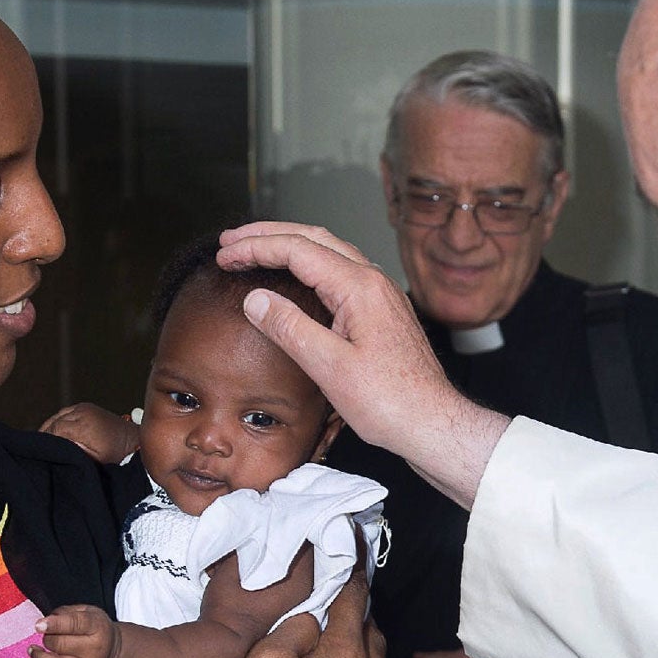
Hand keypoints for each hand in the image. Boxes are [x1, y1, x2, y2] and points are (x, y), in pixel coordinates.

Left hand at [26, 604, 118, 657]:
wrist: (111, 652)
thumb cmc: (95, 628)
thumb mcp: (87, 611)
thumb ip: (66, 612)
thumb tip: (44, 622)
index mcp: (98, 628)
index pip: (74, 624)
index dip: (54, 624)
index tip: (38, 625)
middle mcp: (95, 650)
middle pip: (61, 645)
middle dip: (46, 639)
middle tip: (44, 635)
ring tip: (32, 650)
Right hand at [42, 401, 139, 464]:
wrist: (132, 440)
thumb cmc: (116, 453)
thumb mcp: (94, 459)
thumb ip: (73, 451)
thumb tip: (56, 447)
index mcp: (83, 426)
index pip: (54, 429)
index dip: (47, 440)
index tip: (45, 451)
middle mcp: (82, 413)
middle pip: (54, 421)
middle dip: (47, 433)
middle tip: (43, 447)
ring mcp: (84, 407)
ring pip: (58, 415)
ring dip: (52, 426)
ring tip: (49, 440)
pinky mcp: (86, 406)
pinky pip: (66, 412)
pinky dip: (59, 420)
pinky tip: (57, 431)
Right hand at [216, 222, 507, 507]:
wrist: (432, 422)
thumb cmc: (390, 402)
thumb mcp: (329, 368)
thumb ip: (290, 328)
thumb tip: (255, 299)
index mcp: (360, 288)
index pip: (298, 250)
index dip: (256, 248)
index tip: (225, 255)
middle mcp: (373, 282)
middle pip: (313, 238)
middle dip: (268, 234)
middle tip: (230, 241)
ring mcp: (380, 294)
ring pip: (329, 251)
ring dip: (289, 245)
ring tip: (255, 249)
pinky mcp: (382, 311)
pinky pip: (340, 271)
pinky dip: (310, 264)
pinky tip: (297, 277)